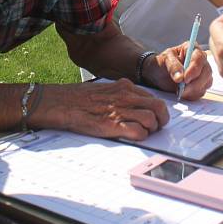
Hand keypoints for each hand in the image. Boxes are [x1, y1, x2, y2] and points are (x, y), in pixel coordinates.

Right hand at [33, 79, 169, 140]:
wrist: (60, 103)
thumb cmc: (79, 97)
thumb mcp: (105, 89)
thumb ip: (120, 94)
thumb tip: (134, 104)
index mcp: (124, 87)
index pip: (153, 97)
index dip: (158, 109)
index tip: (157, 116)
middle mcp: (125, 97)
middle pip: (158, 107)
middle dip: (162, 119)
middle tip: (158, 126)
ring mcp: (119, 111)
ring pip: (151, 120)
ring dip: (151, 129)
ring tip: (145, 133)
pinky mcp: (112, 126)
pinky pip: (138, 132)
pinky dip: (141, 136)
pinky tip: (134, 136)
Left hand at [145, 43, 212, 100]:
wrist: (158, 75)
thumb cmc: (162, 63)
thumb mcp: (164, 60)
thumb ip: (172, 66)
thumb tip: (180, 78)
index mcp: (192, 49)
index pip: (199, 58)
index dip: (194, 69)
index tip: (185, 79)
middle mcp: (200, 60)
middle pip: (206, 71)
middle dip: (195, 83)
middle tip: (183, 89)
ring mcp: (202, 73)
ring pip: (206, 82)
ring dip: (194, 90)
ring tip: (181, 91)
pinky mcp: (201, 84)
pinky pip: (202, 91)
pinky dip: (193, 95)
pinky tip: (183, 94)